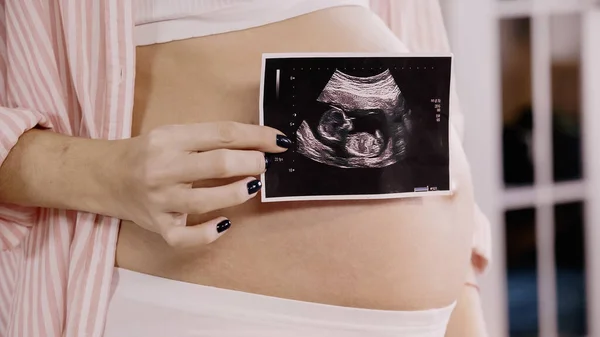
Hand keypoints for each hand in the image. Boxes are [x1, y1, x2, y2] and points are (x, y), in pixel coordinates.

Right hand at [109, 122, 290, 248]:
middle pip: (219, 164)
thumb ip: (209, 138)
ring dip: (239, 192)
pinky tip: (224, 222)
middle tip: (264, 164)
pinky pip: (188, 237)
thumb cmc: (147, 154)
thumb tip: (257, 144)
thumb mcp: (173, 135)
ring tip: (252, 185)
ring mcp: (160, 200)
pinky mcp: (158, 226)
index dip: (258, 136)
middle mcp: (163, 168)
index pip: (223, 134)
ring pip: (207, 201)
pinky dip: (210, 232)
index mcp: (169, 139)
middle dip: (253, 163)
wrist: (104, 177)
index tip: (279, 141)